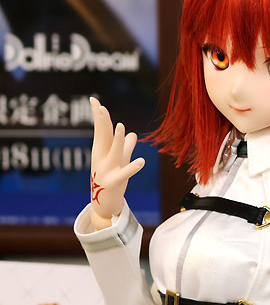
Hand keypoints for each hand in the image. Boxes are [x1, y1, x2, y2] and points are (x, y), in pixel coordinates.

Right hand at [89, 97, 144, 229]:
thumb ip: (127, 146)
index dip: (99, 116)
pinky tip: (142, 161)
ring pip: (115, 152)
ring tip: (123, 127)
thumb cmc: (112, 178)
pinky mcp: (114, 181)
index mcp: (102, 150)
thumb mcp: (121, 160)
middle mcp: (102, 158)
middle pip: (104, 137)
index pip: (101, 129)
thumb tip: (134, 134)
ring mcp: (107, 170)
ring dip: (119, 140)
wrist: (103, 204)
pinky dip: (133, 167)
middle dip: (103, 122)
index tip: (93, 100)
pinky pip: (125, 173)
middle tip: (101, 107)